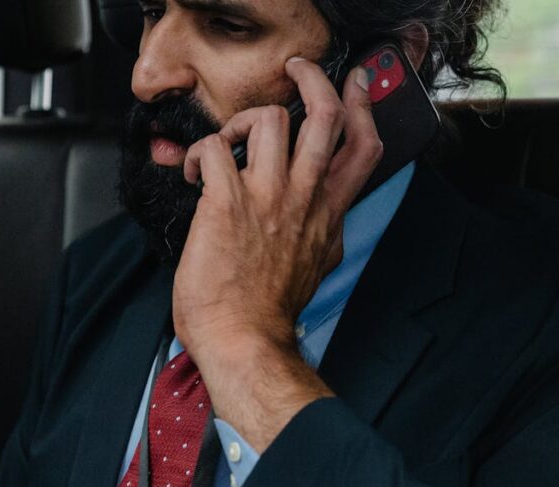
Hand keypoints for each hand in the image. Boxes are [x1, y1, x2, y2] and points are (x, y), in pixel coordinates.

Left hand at [173, 58, 382, 450]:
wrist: (245, 342)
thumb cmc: (269, 312)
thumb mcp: (316, 266)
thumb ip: (322, 233)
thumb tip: (322, 221)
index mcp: (327, 212)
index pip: (363, 148)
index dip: (364, 107)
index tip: (355, 84)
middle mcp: (303, 197)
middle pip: (325, 116)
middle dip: (311, 80)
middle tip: (293, 72)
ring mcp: (266, 197)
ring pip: (269, 118)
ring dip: (242, 119)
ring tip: (226, 142)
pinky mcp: (226, 203)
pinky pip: (214, 148)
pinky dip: (199, 153)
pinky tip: (194, 174)